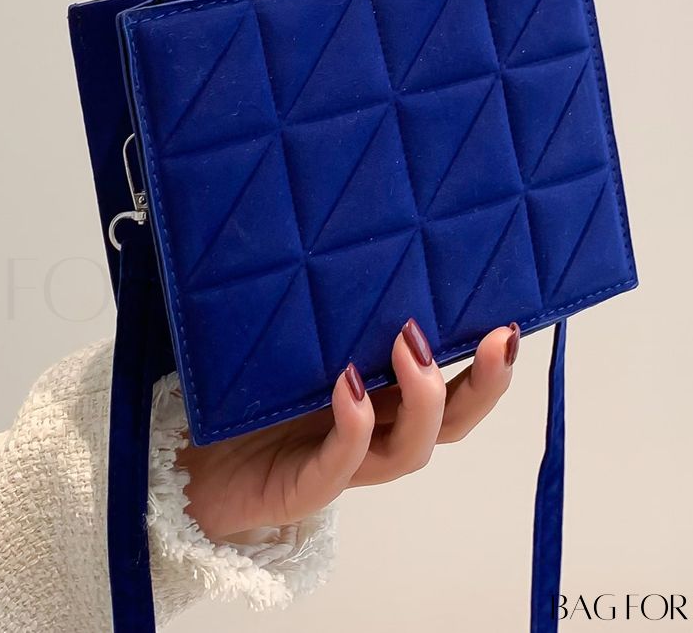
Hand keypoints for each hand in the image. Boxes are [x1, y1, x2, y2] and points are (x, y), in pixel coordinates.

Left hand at [178, 318, 519, 541]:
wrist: (181, 454)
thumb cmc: (235, 384)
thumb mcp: (288, 323)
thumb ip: (319, 288)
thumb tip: (342, 205)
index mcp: (382, 393)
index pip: (453, 384)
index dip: (489, 360)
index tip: (510, 316)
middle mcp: (373, 429)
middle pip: (450, 421)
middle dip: (483, 383)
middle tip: (497, 336)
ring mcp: (341, 462)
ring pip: (407, 450)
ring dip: (422, 398)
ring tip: (410, 345)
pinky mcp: (301, 487)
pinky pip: (338, 467)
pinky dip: (352, 428)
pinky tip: (349, 387)